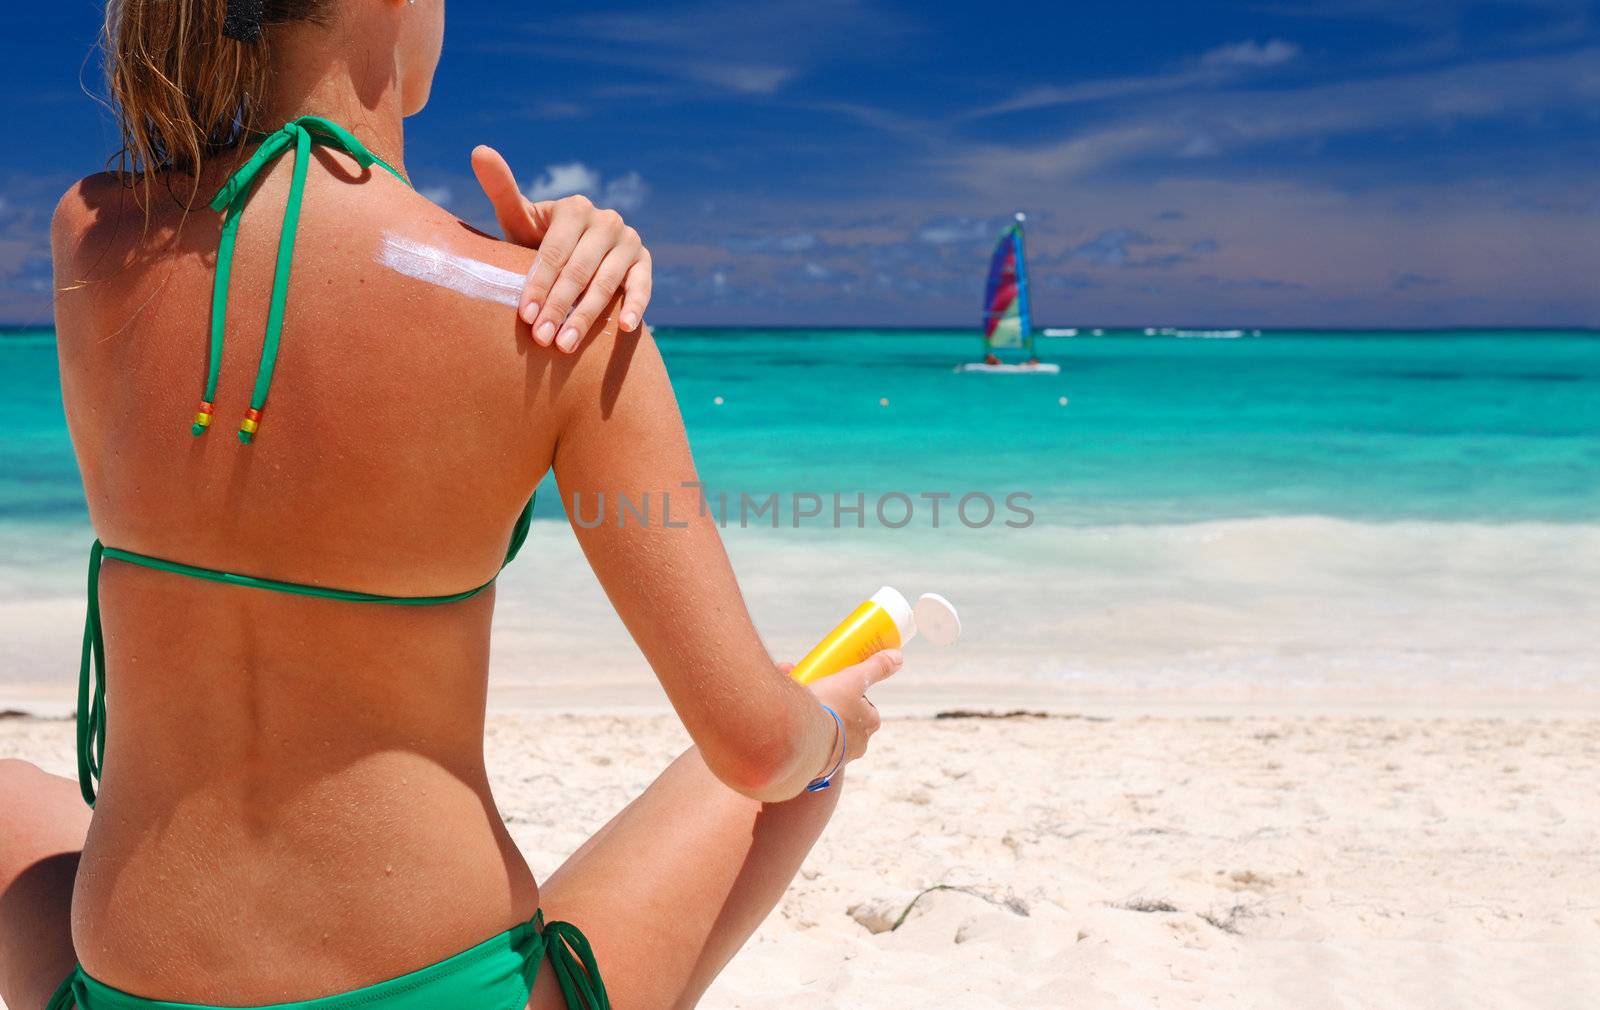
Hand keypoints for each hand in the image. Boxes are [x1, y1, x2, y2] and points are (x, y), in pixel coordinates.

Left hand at [470, 145, 652, 351]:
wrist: (571, 258)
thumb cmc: (536, 242)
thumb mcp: (519, 220)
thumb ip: (502, 189)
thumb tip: (478, 150)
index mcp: (574, 207)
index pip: (554, 251)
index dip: (538, 284)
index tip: (524, 316)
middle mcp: (606, 220)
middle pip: (579, 270)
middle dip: (559, 306)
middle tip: (542, 339)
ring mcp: (628, 240)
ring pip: (607, 282)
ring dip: (587, 316)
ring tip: (565, 346)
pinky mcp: (644, 262)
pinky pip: (643, 285)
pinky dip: (636, 306)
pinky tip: (625, 328)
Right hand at [801, 650, 901, 768]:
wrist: (799, 739)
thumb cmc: (829, 708)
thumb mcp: (853, 679)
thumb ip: (876, 667)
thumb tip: (898, 657)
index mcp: (868, 724)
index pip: (862, 704)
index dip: (847, 691)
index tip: (832, 685)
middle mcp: (856, 745)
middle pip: (842, 718)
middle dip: (826, 704)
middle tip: (810, 692)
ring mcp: (835, 758)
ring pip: (824, 732)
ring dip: (811, 719)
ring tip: (794, 706)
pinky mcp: (815, 767)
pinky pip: (809, 746)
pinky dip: (799, 734)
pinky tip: (788, 724)